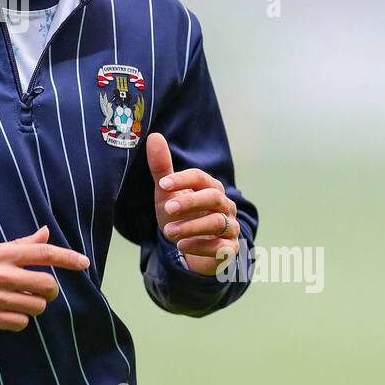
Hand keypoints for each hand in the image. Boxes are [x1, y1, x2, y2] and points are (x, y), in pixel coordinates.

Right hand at [0, 226, 89, 330]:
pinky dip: (20, 319)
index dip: (67, 258)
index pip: (44, 253)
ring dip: (35, 305)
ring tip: (21, 300)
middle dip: (51, 290)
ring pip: (38, 306)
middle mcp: (3, 275)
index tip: (84, 263)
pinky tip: (8, 311)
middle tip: (43, 290)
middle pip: (47, 285)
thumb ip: (23, 244)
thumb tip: (46, 232)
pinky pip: (23, 323)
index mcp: (5, 255)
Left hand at [146, 132, 238, 277]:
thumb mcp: (167, 194)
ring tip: (168, 232)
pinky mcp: (229, 248)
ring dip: (191, 226)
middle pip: (213, 197)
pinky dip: (200, 246)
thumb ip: (161, 168)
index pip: (200, 177)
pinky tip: (182, 246)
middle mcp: (224, 205)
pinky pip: (220, 246)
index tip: (162, 184)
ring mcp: (230, 226)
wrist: (190, 248)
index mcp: (210, 187)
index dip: (182, 179)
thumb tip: (154, 136)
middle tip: (168, 208)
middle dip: (190, 202)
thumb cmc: (180, 216)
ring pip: (217, 222)